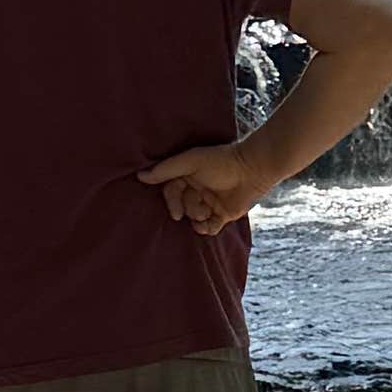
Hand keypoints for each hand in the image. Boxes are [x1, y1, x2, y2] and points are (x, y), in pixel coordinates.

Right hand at [140, 137, 271, 233]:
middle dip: (188, 209)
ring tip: (207, 212)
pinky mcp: (223, 215)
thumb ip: (166, 170)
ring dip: (198, 218)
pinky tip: (208, 227)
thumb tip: (140, 176)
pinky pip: (209, 228)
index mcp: (187, 176)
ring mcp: (210, 203)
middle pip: (182, 206)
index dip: (171, 202)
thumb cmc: (221, 161)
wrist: (252, 170)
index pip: (171, 191)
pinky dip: (207, 230)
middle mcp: (196, 189)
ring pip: (194, 218)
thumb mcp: (191, 161)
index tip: (175, 212)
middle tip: (198, 208)